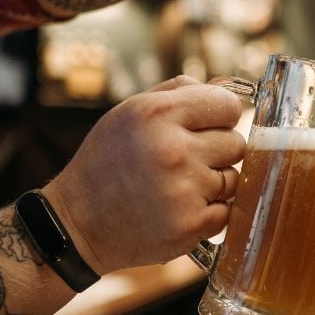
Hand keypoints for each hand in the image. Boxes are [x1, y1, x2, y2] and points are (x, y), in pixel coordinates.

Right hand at [43, 76, 244, 273]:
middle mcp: (173, 150)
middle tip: (184, 160)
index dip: (220, 116)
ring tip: (177, 186)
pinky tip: (178, 209)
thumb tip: (228, 88)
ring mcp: (183, 190)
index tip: (207, 126)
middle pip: (235, 143)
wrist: (78, 223)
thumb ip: (180, 92)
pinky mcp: (189, 225)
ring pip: (233, 178)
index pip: (228, 105)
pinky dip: (208, 213)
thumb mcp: (131, 112)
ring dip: (213, 183)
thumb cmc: (108, 161)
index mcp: (157, 114)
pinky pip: (225, 211)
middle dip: (216, 151)